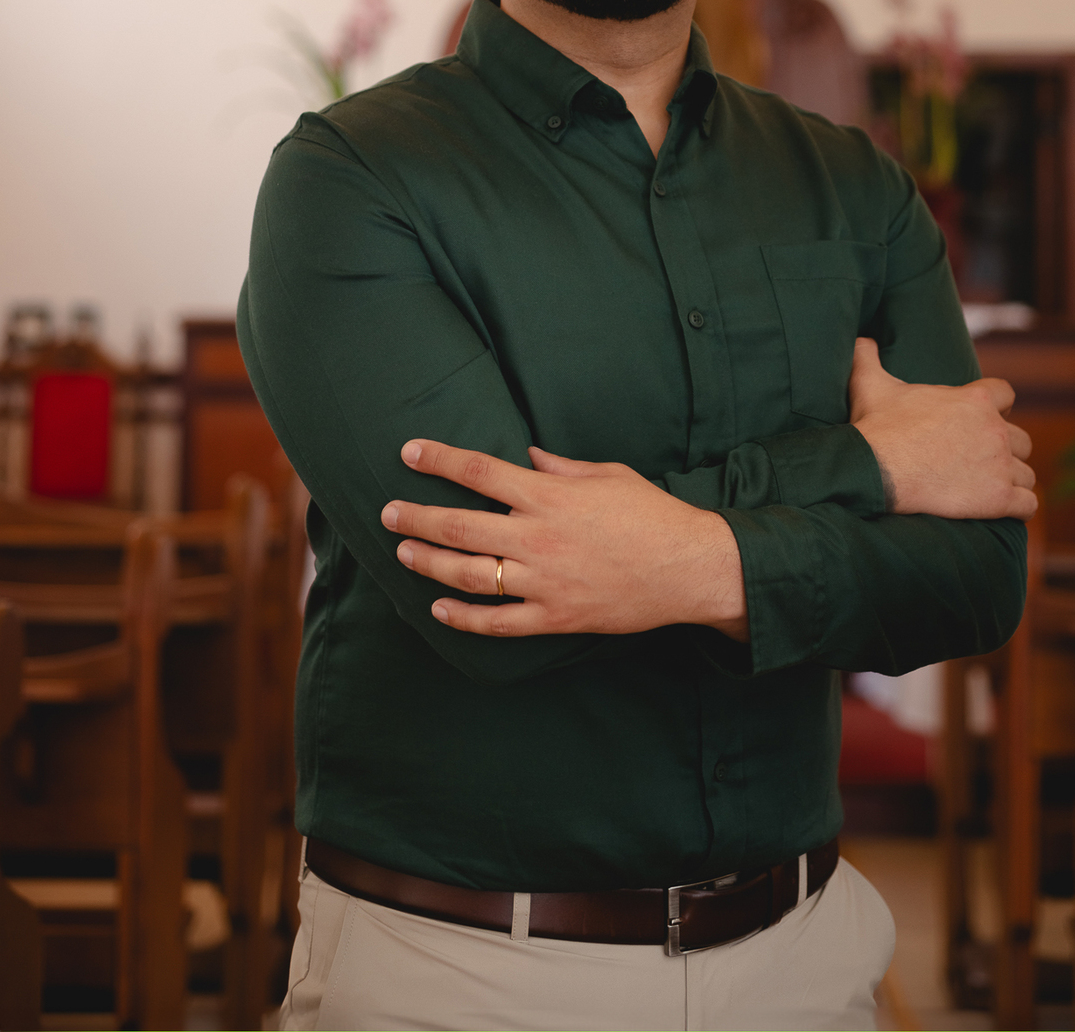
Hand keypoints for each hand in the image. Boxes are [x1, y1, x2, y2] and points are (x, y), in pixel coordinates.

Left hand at [381, 442, 748, 640]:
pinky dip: (464, 619)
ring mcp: (543, 581)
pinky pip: (498, 622)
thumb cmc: (651, 514)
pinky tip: (439, 610)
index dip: (439, 459)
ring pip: (469, 575)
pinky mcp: (554, 617)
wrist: (688, 567)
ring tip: (404, 551)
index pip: (479, 471)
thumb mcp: (608, 475)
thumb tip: (528, 458)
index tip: (410, 451)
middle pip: (459, 524)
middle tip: (387, 510)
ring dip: (429, 562)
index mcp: (549, 495)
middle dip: (417, 515)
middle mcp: (537, 537)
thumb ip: (562, 467)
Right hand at [849, 338, 1036, 520]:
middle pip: (1021, 440)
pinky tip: (1003, 510)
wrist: (875, 470)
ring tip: (989, 488)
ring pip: (1025, 474)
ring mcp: (999, 465)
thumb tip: (859, 340)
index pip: (1006, 394)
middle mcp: (994, 430)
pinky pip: (1027, 504)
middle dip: (1006, 450)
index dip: (998, 407)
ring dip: (1011, 481)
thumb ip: (868, 357)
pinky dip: (1018, 508)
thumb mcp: (870, 383)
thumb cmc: (877, 428)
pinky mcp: (999, 498)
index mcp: (974, 400)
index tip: (983, 419)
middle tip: (982, 460)